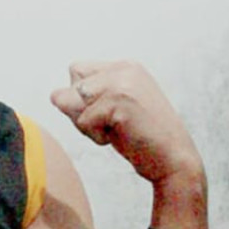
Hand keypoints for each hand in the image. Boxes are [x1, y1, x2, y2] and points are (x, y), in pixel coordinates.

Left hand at [50, 60, 203, 185]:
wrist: (174, 161)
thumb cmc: (141, 139)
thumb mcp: (112, 110)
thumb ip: (85, 99)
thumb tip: (54, 96)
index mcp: (125, 66)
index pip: (77, 71)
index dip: (83, 99)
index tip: (109, 114)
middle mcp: (124, 68)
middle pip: (71, 84)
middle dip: (82, 111)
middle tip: (111, 125)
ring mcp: (123, 82)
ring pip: (73, 102)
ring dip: (87, 124)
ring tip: (115, 130)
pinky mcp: (120, 100)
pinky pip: (83, 120)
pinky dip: (96, 136)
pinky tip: (121, 137)